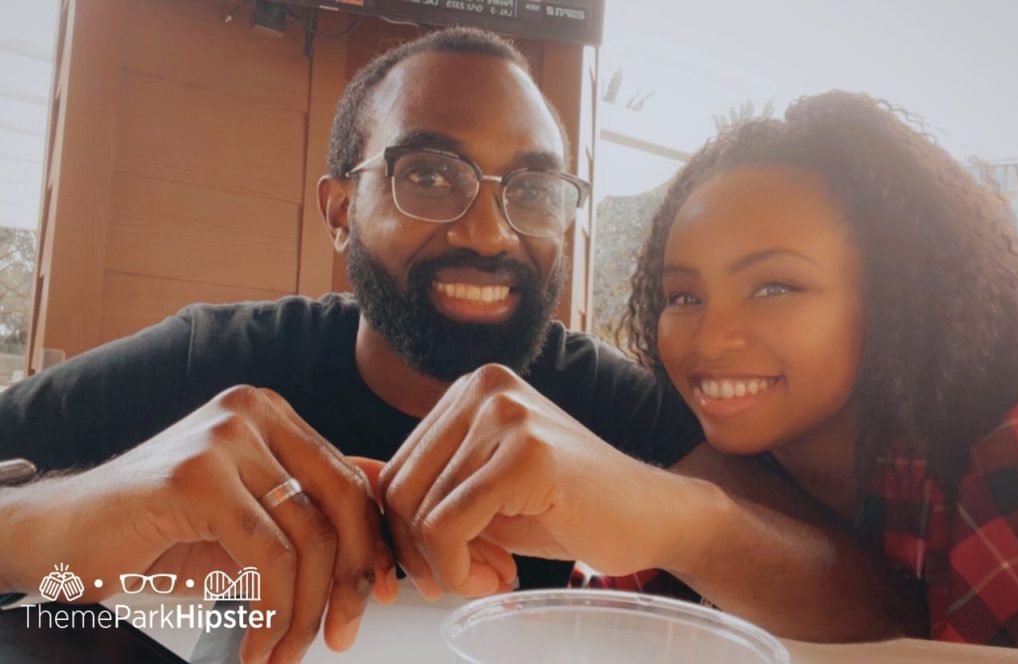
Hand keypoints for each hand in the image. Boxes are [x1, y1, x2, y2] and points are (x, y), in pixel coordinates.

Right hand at [4, 385, 396, 663]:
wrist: (58, 537)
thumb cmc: (154, 532)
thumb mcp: (250, 523)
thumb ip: (310, 515)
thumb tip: (385, 527)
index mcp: (271, 416)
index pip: (349, 480)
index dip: (373, 542)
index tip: (380, 592)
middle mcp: (252, 414)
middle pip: (341, 501)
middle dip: (350, 578)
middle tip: (343, 632)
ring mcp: (223, 440)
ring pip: (307, 535)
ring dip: (304, 610)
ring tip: (286, 650)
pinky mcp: (195, 477)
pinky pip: (267, 554)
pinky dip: (272, 610)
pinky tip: (257, 641)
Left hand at [379, 364, 693, 597]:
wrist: (651, 516)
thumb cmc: (567, 508)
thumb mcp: (483, 494)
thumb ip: (427, 489)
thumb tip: (353, 495)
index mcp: (469, 390)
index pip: (395, 469)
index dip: (406, 533)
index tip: (440, 567)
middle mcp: (483, 388)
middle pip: (399, 488)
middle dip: (419, 553)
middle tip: (464, 581)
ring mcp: (506, 414)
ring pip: (419, 510)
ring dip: (446, 566)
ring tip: (491, 577)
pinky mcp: (527, 452)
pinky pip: (447, 525)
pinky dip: (459, 567)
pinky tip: (500, 576)